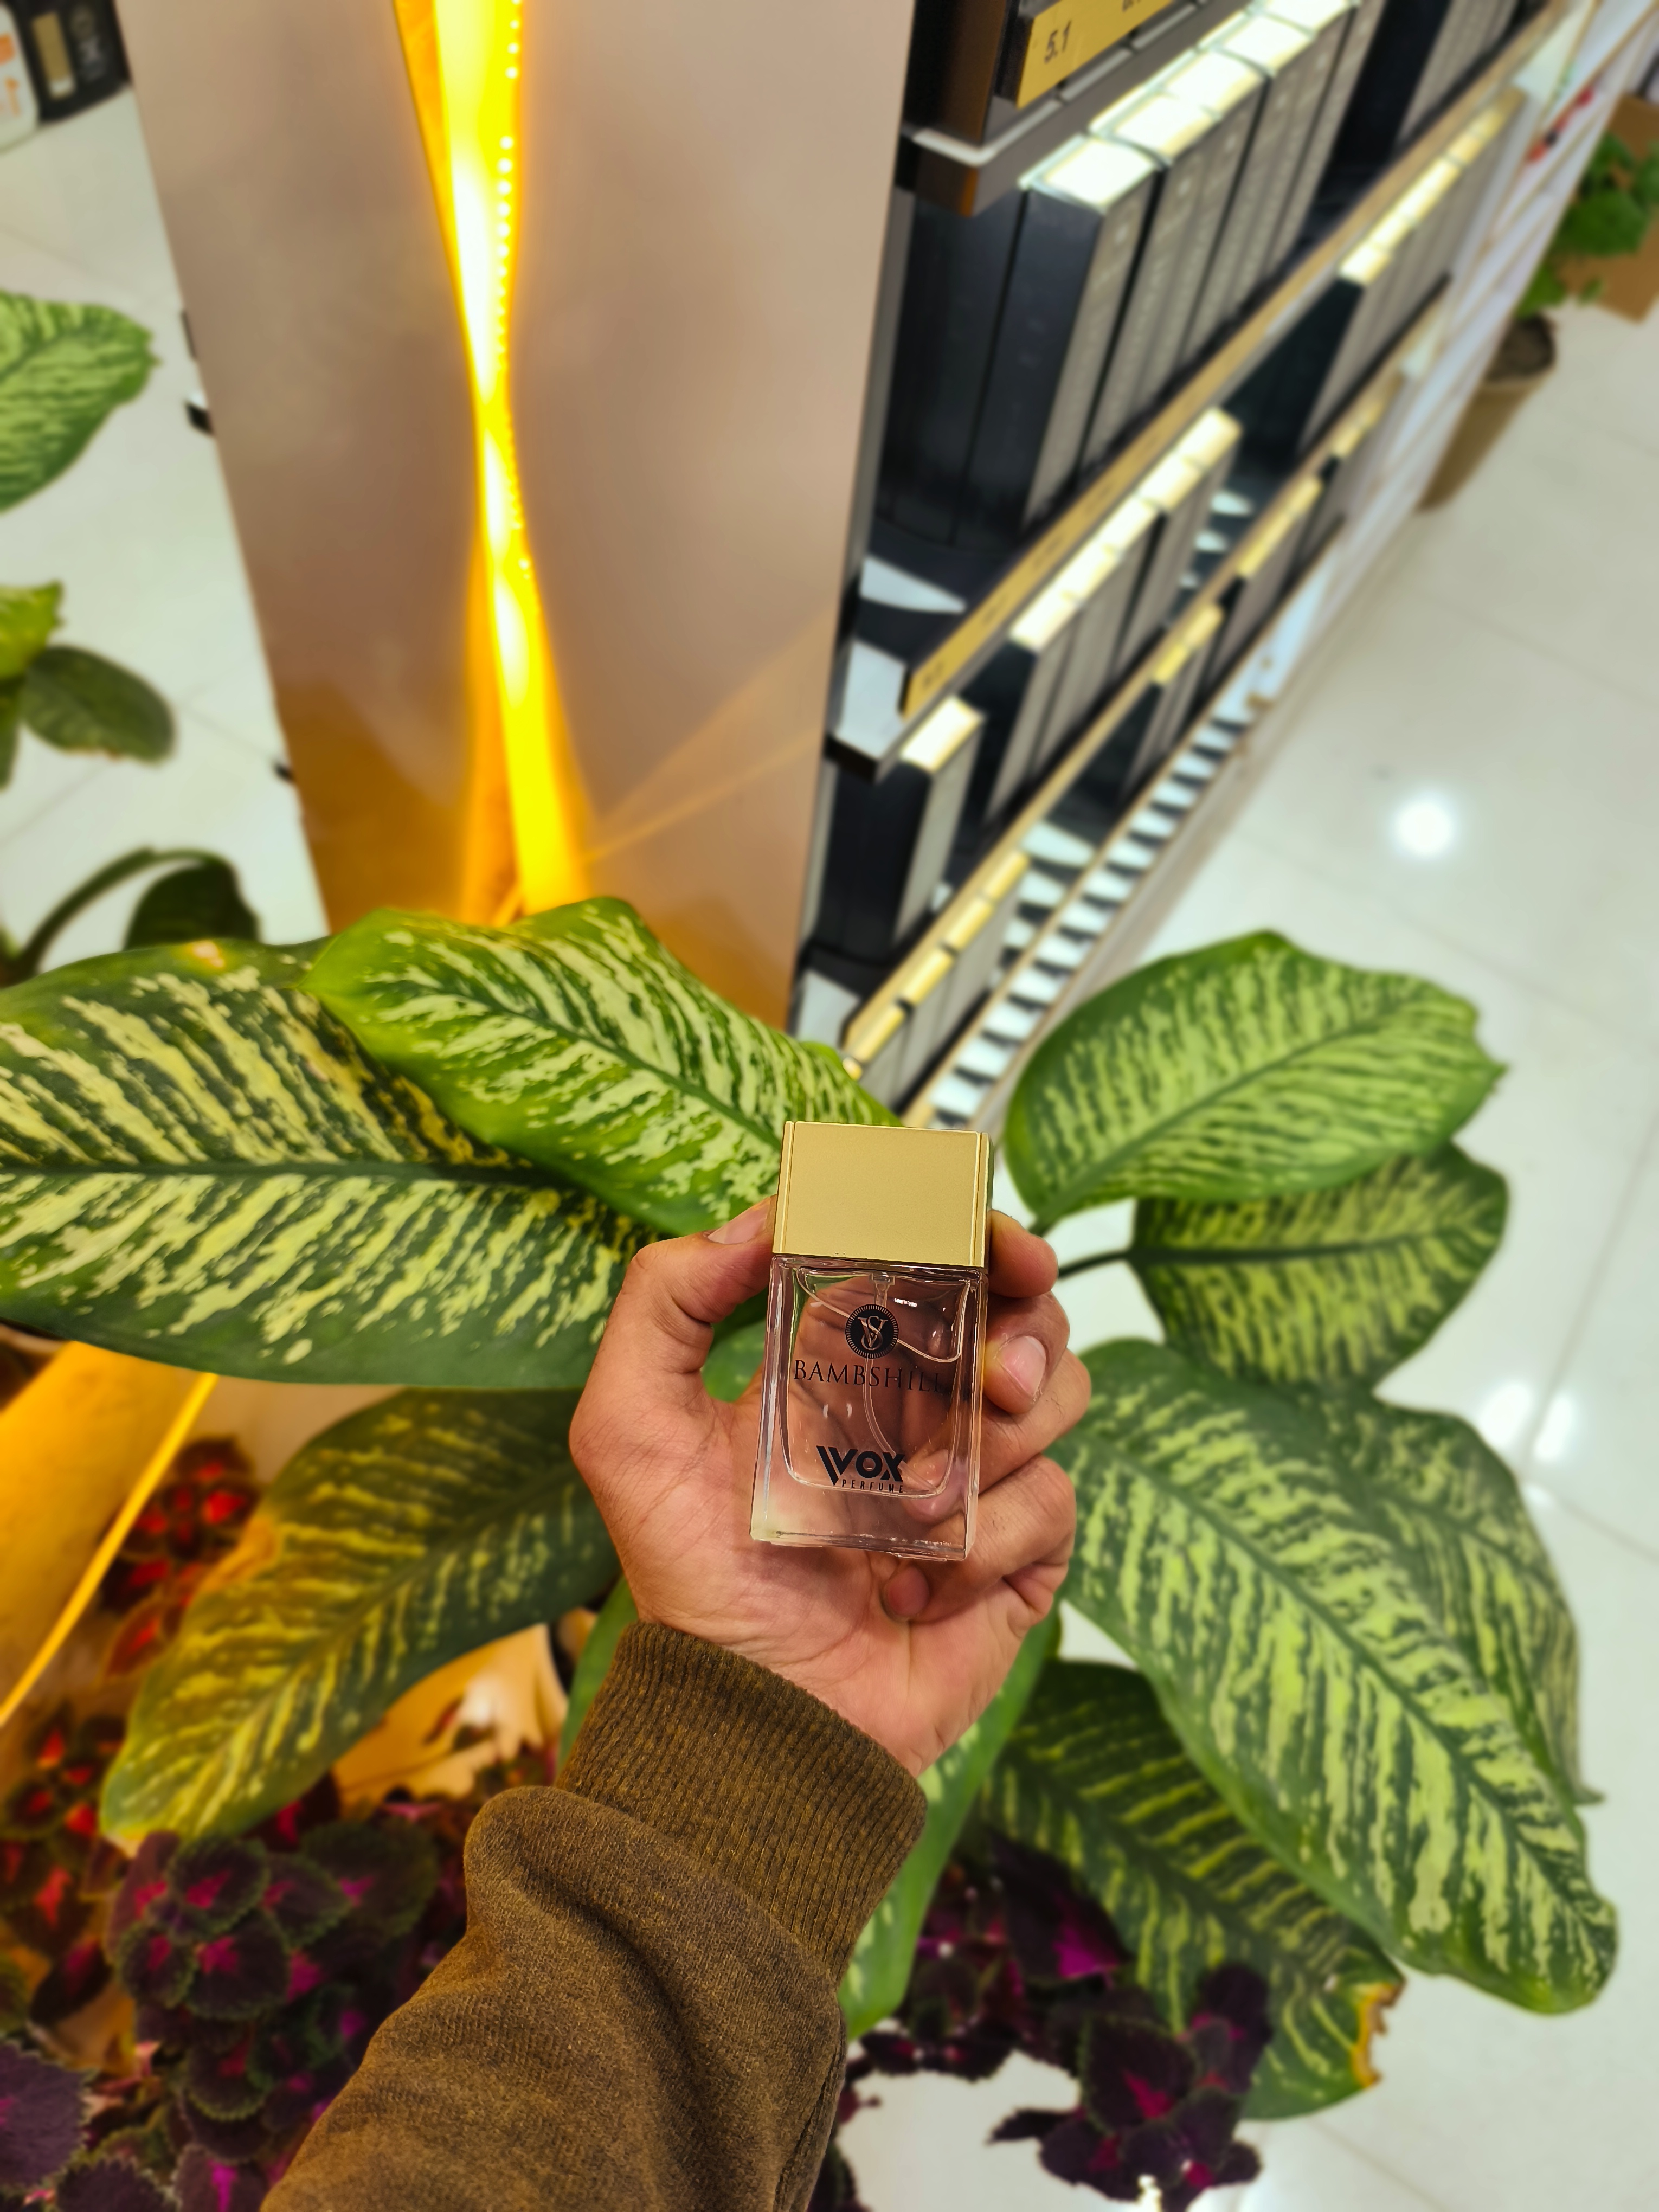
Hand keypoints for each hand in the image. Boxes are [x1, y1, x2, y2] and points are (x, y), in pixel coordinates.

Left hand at [569, 1203, 1085, 1774]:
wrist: (756, 1722)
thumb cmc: (691, 1580)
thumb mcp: (629, 1428)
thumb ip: (663, 1301)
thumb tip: (758, 1217)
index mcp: (843, 1359)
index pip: (933, 1261)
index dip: (978, 1237)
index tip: (997, 1244)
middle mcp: (919, 1408)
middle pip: (1022, 1315)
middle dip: (1026, 1325)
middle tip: (996, 1371)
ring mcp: (977, 1480)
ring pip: (1056, 1397)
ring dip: (999, 1440)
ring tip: (922, 1504)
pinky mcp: (1018, 1557)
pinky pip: (1052, 1503)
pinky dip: (990, 1540)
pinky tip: (917, 1586)